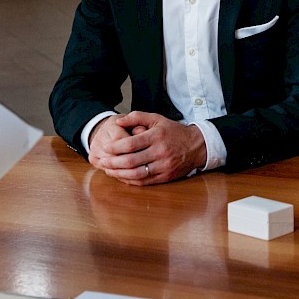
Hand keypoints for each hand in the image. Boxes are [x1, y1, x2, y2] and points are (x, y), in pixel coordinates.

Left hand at [93, 111, 207, 184]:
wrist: (196, 146)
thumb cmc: (174, 131)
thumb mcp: (157, 118)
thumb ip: (136, 117)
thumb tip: (118, 122)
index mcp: (156, 136)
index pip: (131, 144)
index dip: (115, 147)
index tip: (105, 147)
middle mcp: (160, 152)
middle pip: (130, 161)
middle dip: (112, 163)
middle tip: (102, 161)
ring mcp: (163, 166)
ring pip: (136, 173)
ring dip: (119, 174)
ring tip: (108, 171)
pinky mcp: (165, 177)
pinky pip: (144, 181)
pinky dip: (130, 180)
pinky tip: (122, 177)